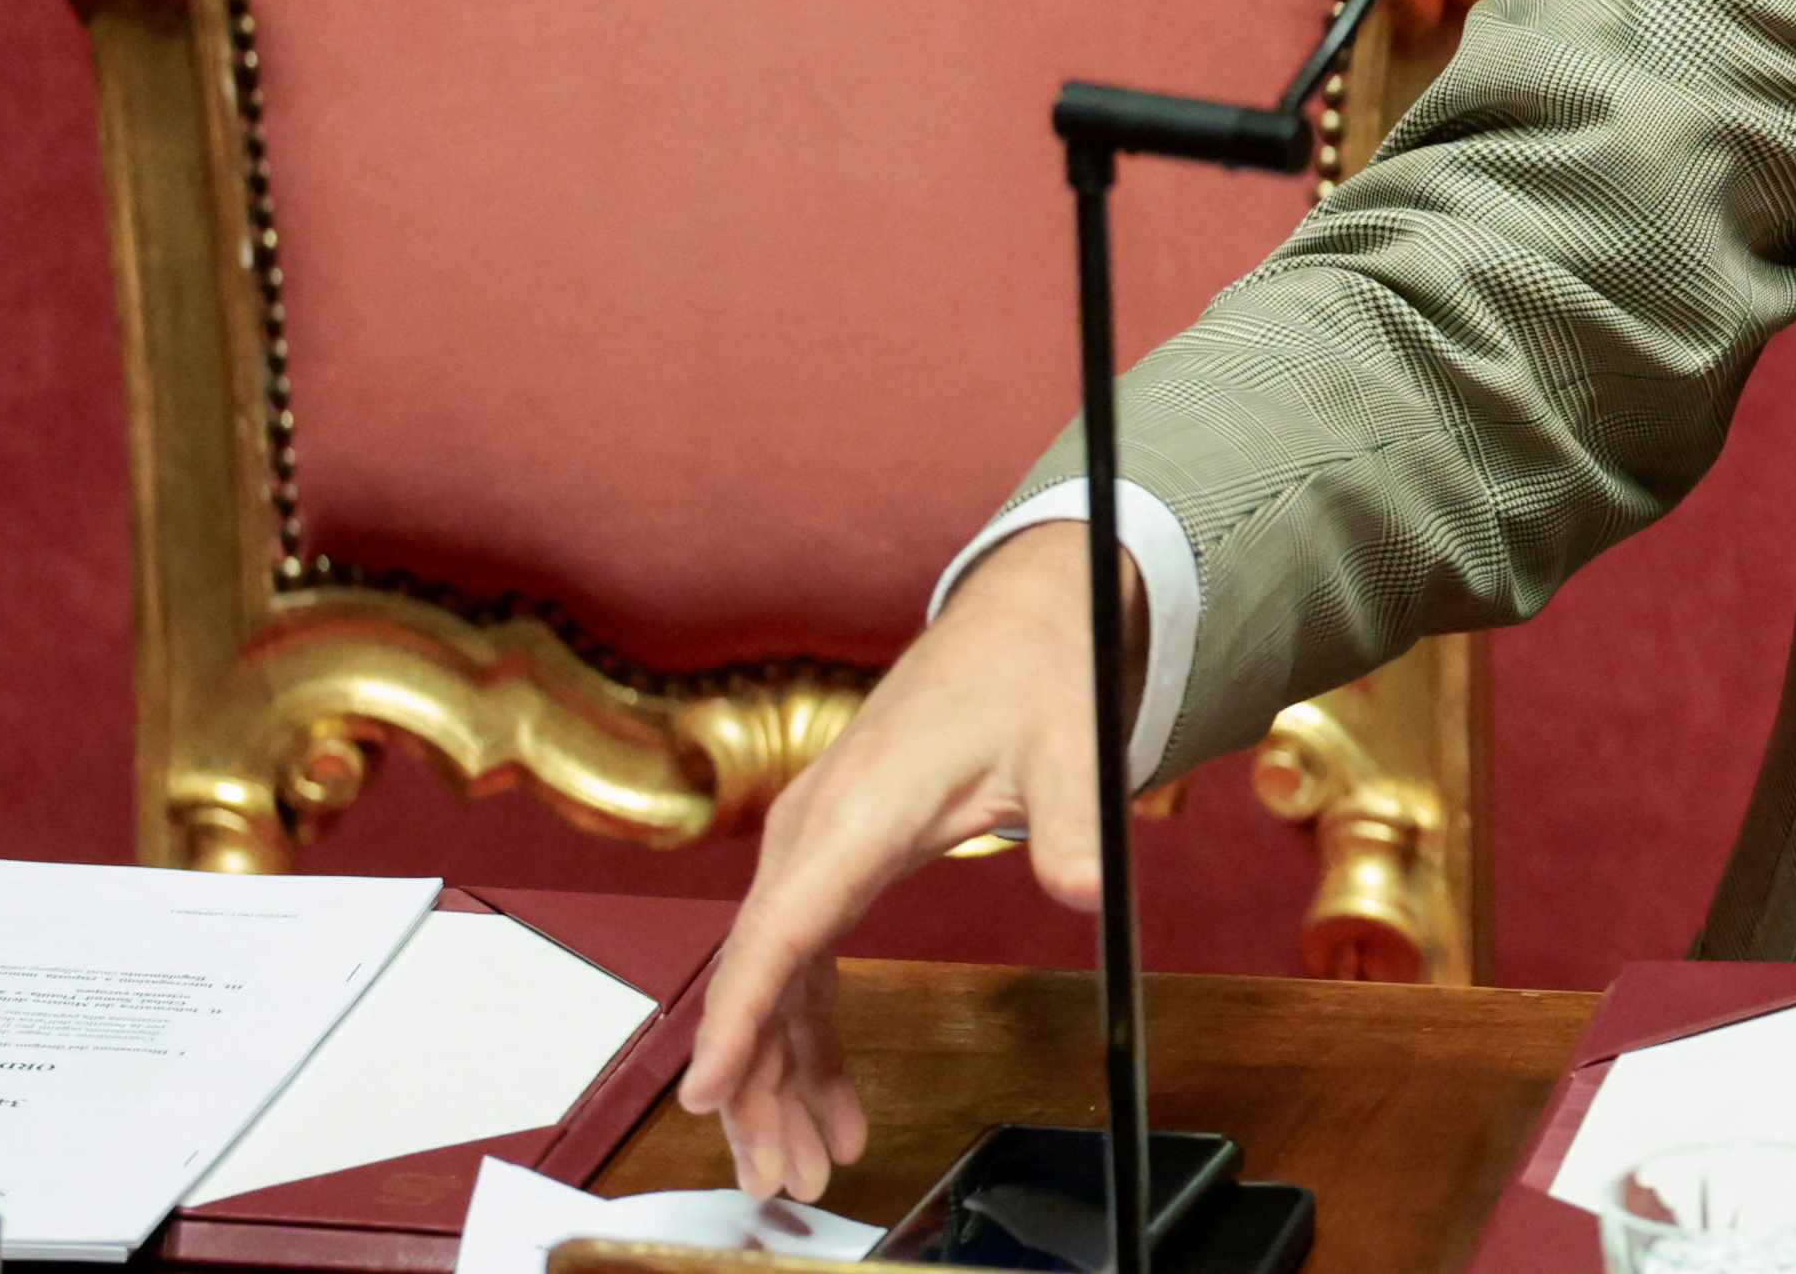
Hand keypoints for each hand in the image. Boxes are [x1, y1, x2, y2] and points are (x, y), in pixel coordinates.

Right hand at [678, 523, 1145, 1199]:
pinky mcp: (835, 857)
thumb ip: (1075, 824)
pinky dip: (804, 1032)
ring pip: (772, 978)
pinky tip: (828, 1095)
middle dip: (757, 1084)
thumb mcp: (1072, 747)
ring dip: (778, 1073)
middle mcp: (816, 829)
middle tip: (783, 1176)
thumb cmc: (1034, 673)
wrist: (1022, 619)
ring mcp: (817, 844)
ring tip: (804, 1161)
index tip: (708, 1094)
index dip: (739, 1019)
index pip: (778, 931)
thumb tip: (1087, 889)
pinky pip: (800, 959)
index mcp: (857, 810)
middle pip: (761, 974)